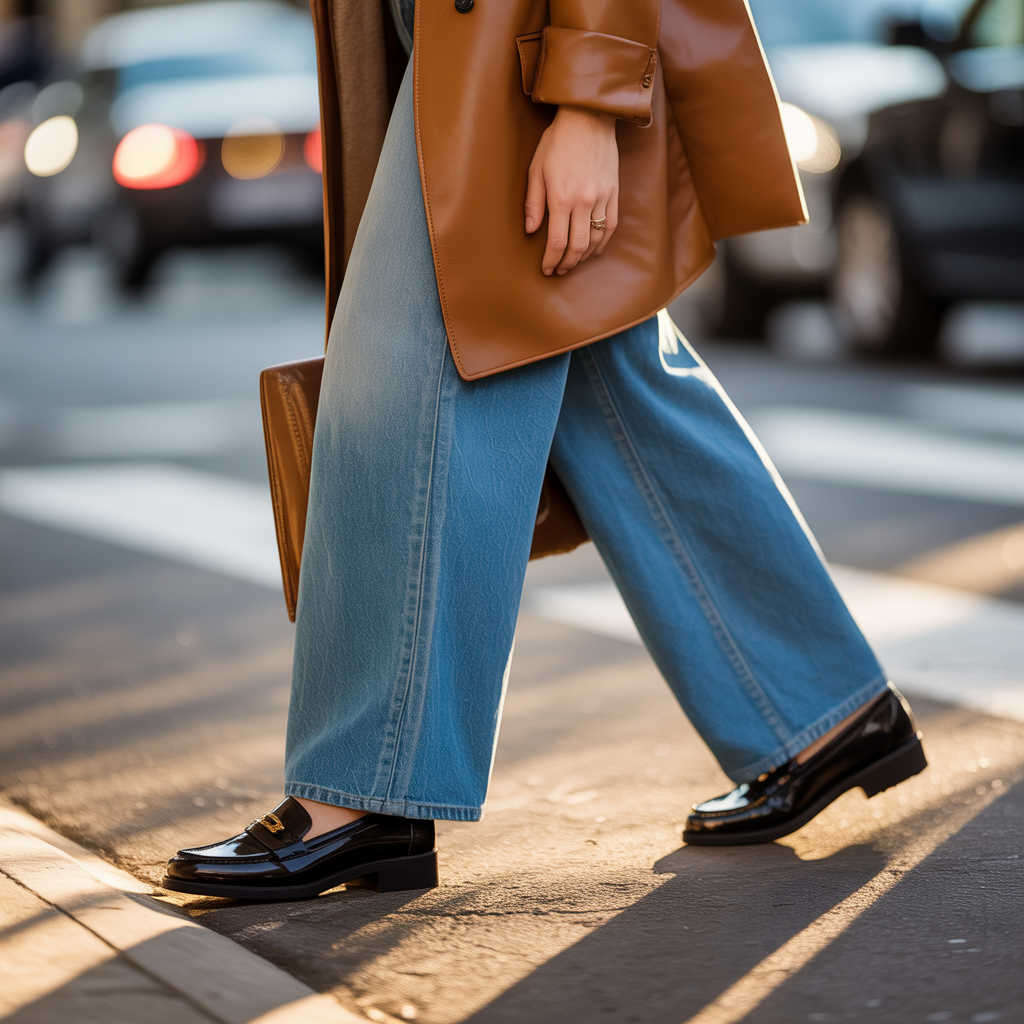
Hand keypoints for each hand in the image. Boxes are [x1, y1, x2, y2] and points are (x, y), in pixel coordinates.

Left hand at [525, 105, 618, 275]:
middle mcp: (583, 202)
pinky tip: (593, 249)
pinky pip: (611, 226)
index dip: (551, 260)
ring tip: (573, 262)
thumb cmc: (557, 142)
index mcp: (561, 198)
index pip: (557, 242)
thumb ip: (533, 203)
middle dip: (567, 264)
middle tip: (559, 270)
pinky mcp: (614, 192)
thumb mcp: (536, 170)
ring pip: (596, 239)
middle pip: (578, 247)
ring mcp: (602, 198)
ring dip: (584, 256)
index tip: (546, 269)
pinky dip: (602, 242)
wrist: (588, 117)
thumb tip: (531, 230)